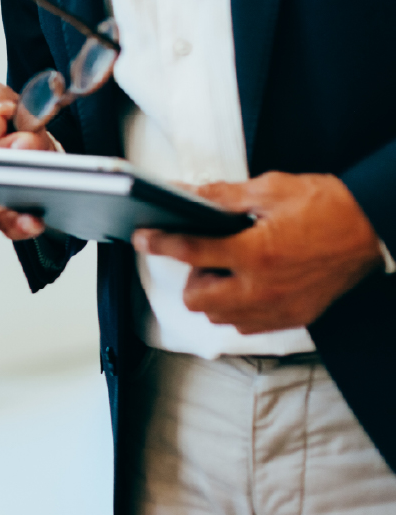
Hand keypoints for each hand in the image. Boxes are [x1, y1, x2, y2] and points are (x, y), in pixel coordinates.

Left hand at [133, 173, 383, 332]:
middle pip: (197, 299)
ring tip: (231, 269)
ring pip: (220, 317)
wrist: (375, 230)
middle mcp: (263, 288)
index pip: (190, 251)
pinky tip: (249, 285)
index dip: (159, 242)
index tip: (142, 238)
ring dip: (214, 296)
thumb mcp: (273, 189)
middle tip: (208, 256)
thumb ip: (225, 196)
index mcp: (254, 253)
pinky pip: (248, 325)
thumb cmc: (329, 207)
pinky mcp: (295, 317)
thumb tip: (189, 192)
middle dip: (192, 278)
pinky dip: (238, 309)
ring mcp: (279, 307)